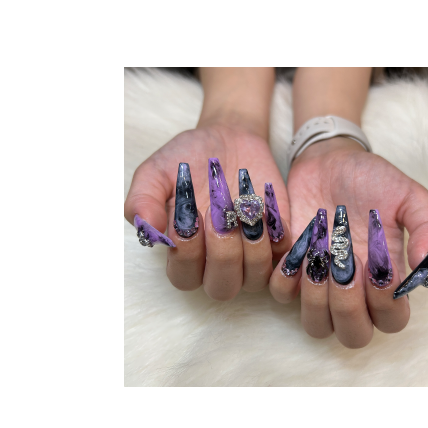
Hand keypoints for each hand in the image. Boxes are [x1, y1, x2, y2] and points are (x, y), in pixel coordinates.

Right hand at [124, 123, 291, 299]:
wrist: (226, 139)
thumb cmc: (188, 160)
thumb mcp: (157, 172)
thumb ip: (142, 200)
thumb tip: (145, 227)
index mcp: (186, 256)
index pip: (184, 278)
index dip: (187, 255)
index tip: (189, 218)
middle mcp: (219, 263)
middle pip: (222, 287)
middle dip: (222, 255)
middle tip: (220, 216)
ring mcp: (251, 255)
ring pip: (257, 277)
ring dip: (252, 246)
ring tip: (245, 210)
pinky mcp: (279, 239)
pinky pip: (284, 252)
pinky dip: (276, 231)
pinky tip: (264, 204)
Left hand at [269, 137, 427, 347]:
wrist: (329, 160)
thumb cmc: (371, 179)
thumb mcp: (409, 195)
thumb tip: (424, 262)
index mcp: (385, 279)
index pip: (391, 321)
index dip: (387, 306)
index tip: (380, 269)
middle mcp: (353, 290)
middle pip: (353, 335)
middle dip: (349, 308)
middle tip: (347, 267)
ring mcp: (319, 284)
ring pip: (316, 325)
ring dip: (317, 299)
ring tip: (321, 259)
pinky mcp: (290, 270)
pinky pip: (282, 294)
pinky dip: (288, 276)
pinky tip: (298, 248)